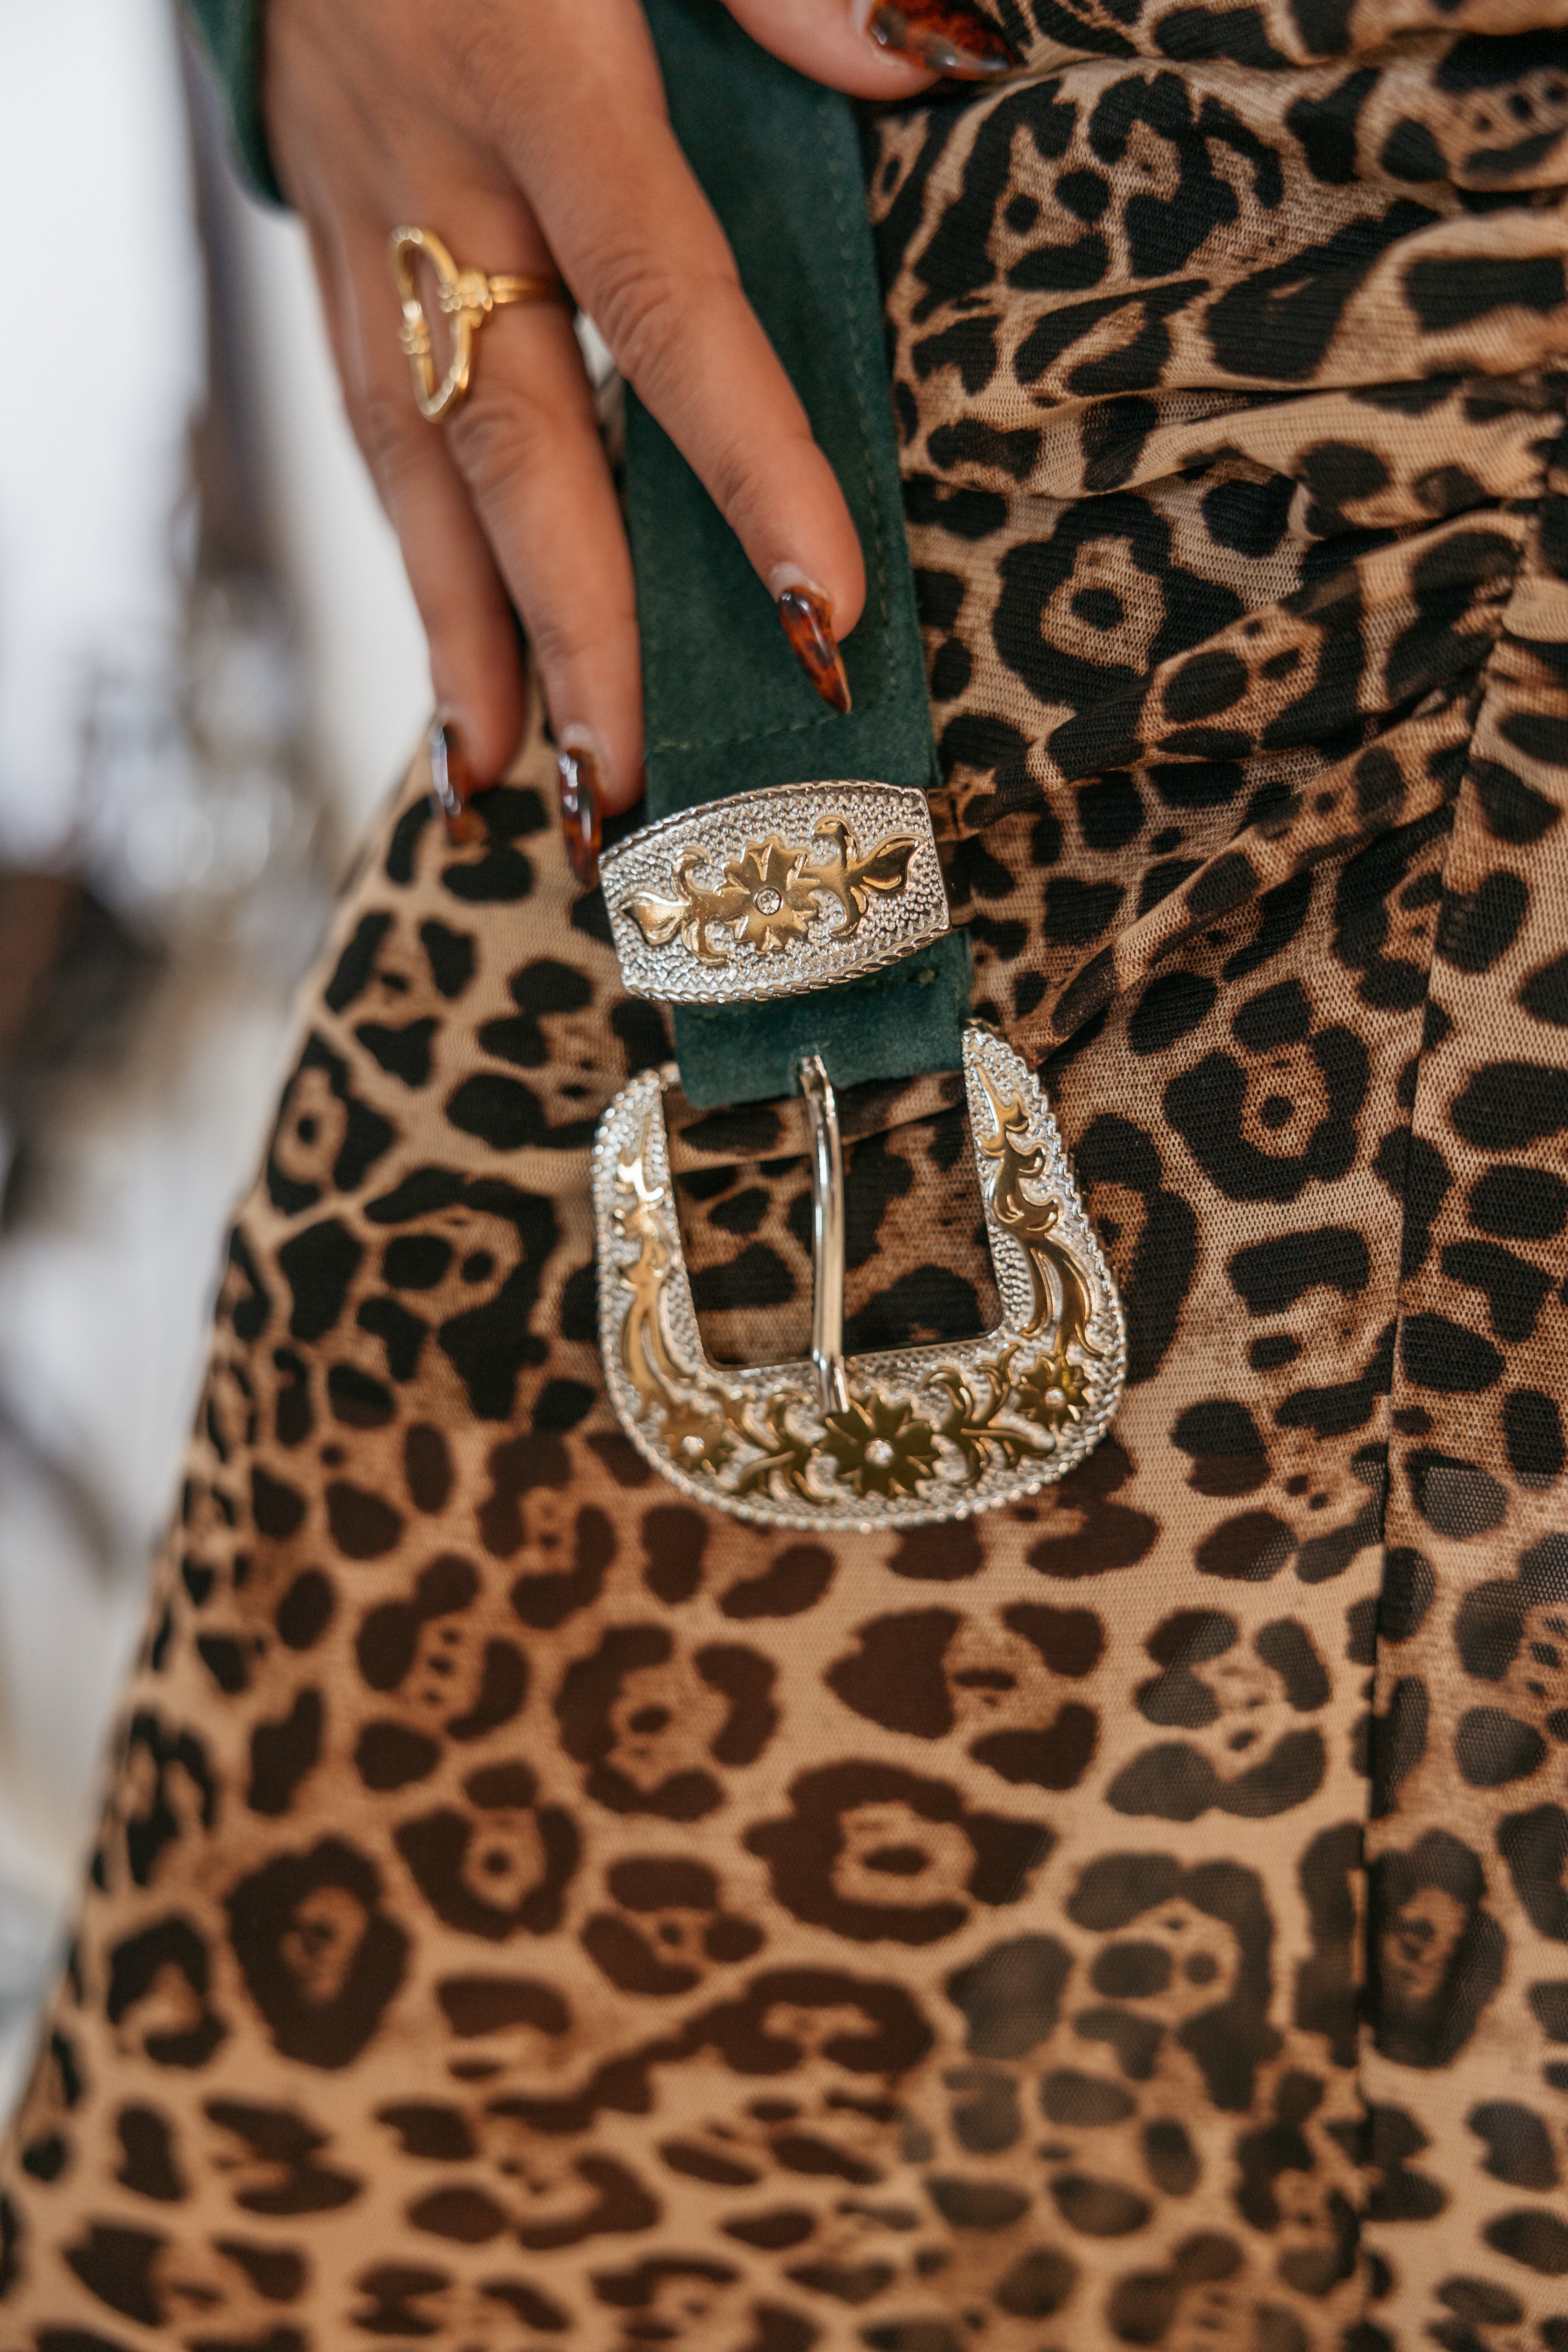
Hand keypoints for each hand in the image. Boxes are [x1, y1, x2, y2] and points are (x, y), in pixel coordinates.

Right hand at [262, 0, 1015, 871]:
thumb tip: (917, 56)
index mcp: (538, 61)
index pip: (666, 301)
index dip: (744, 463)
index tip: (814, 610)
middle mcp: (438, 166)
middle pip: (519, 434)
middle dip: (576, 623)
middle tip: (630, 782)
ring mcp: (364, 215)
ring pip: (416, 463)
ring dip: (468, 643)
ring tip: (516, 793)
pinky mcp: (323, 237)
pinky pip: (363, 425)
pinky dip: (411, 565)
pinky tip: (452, 678)